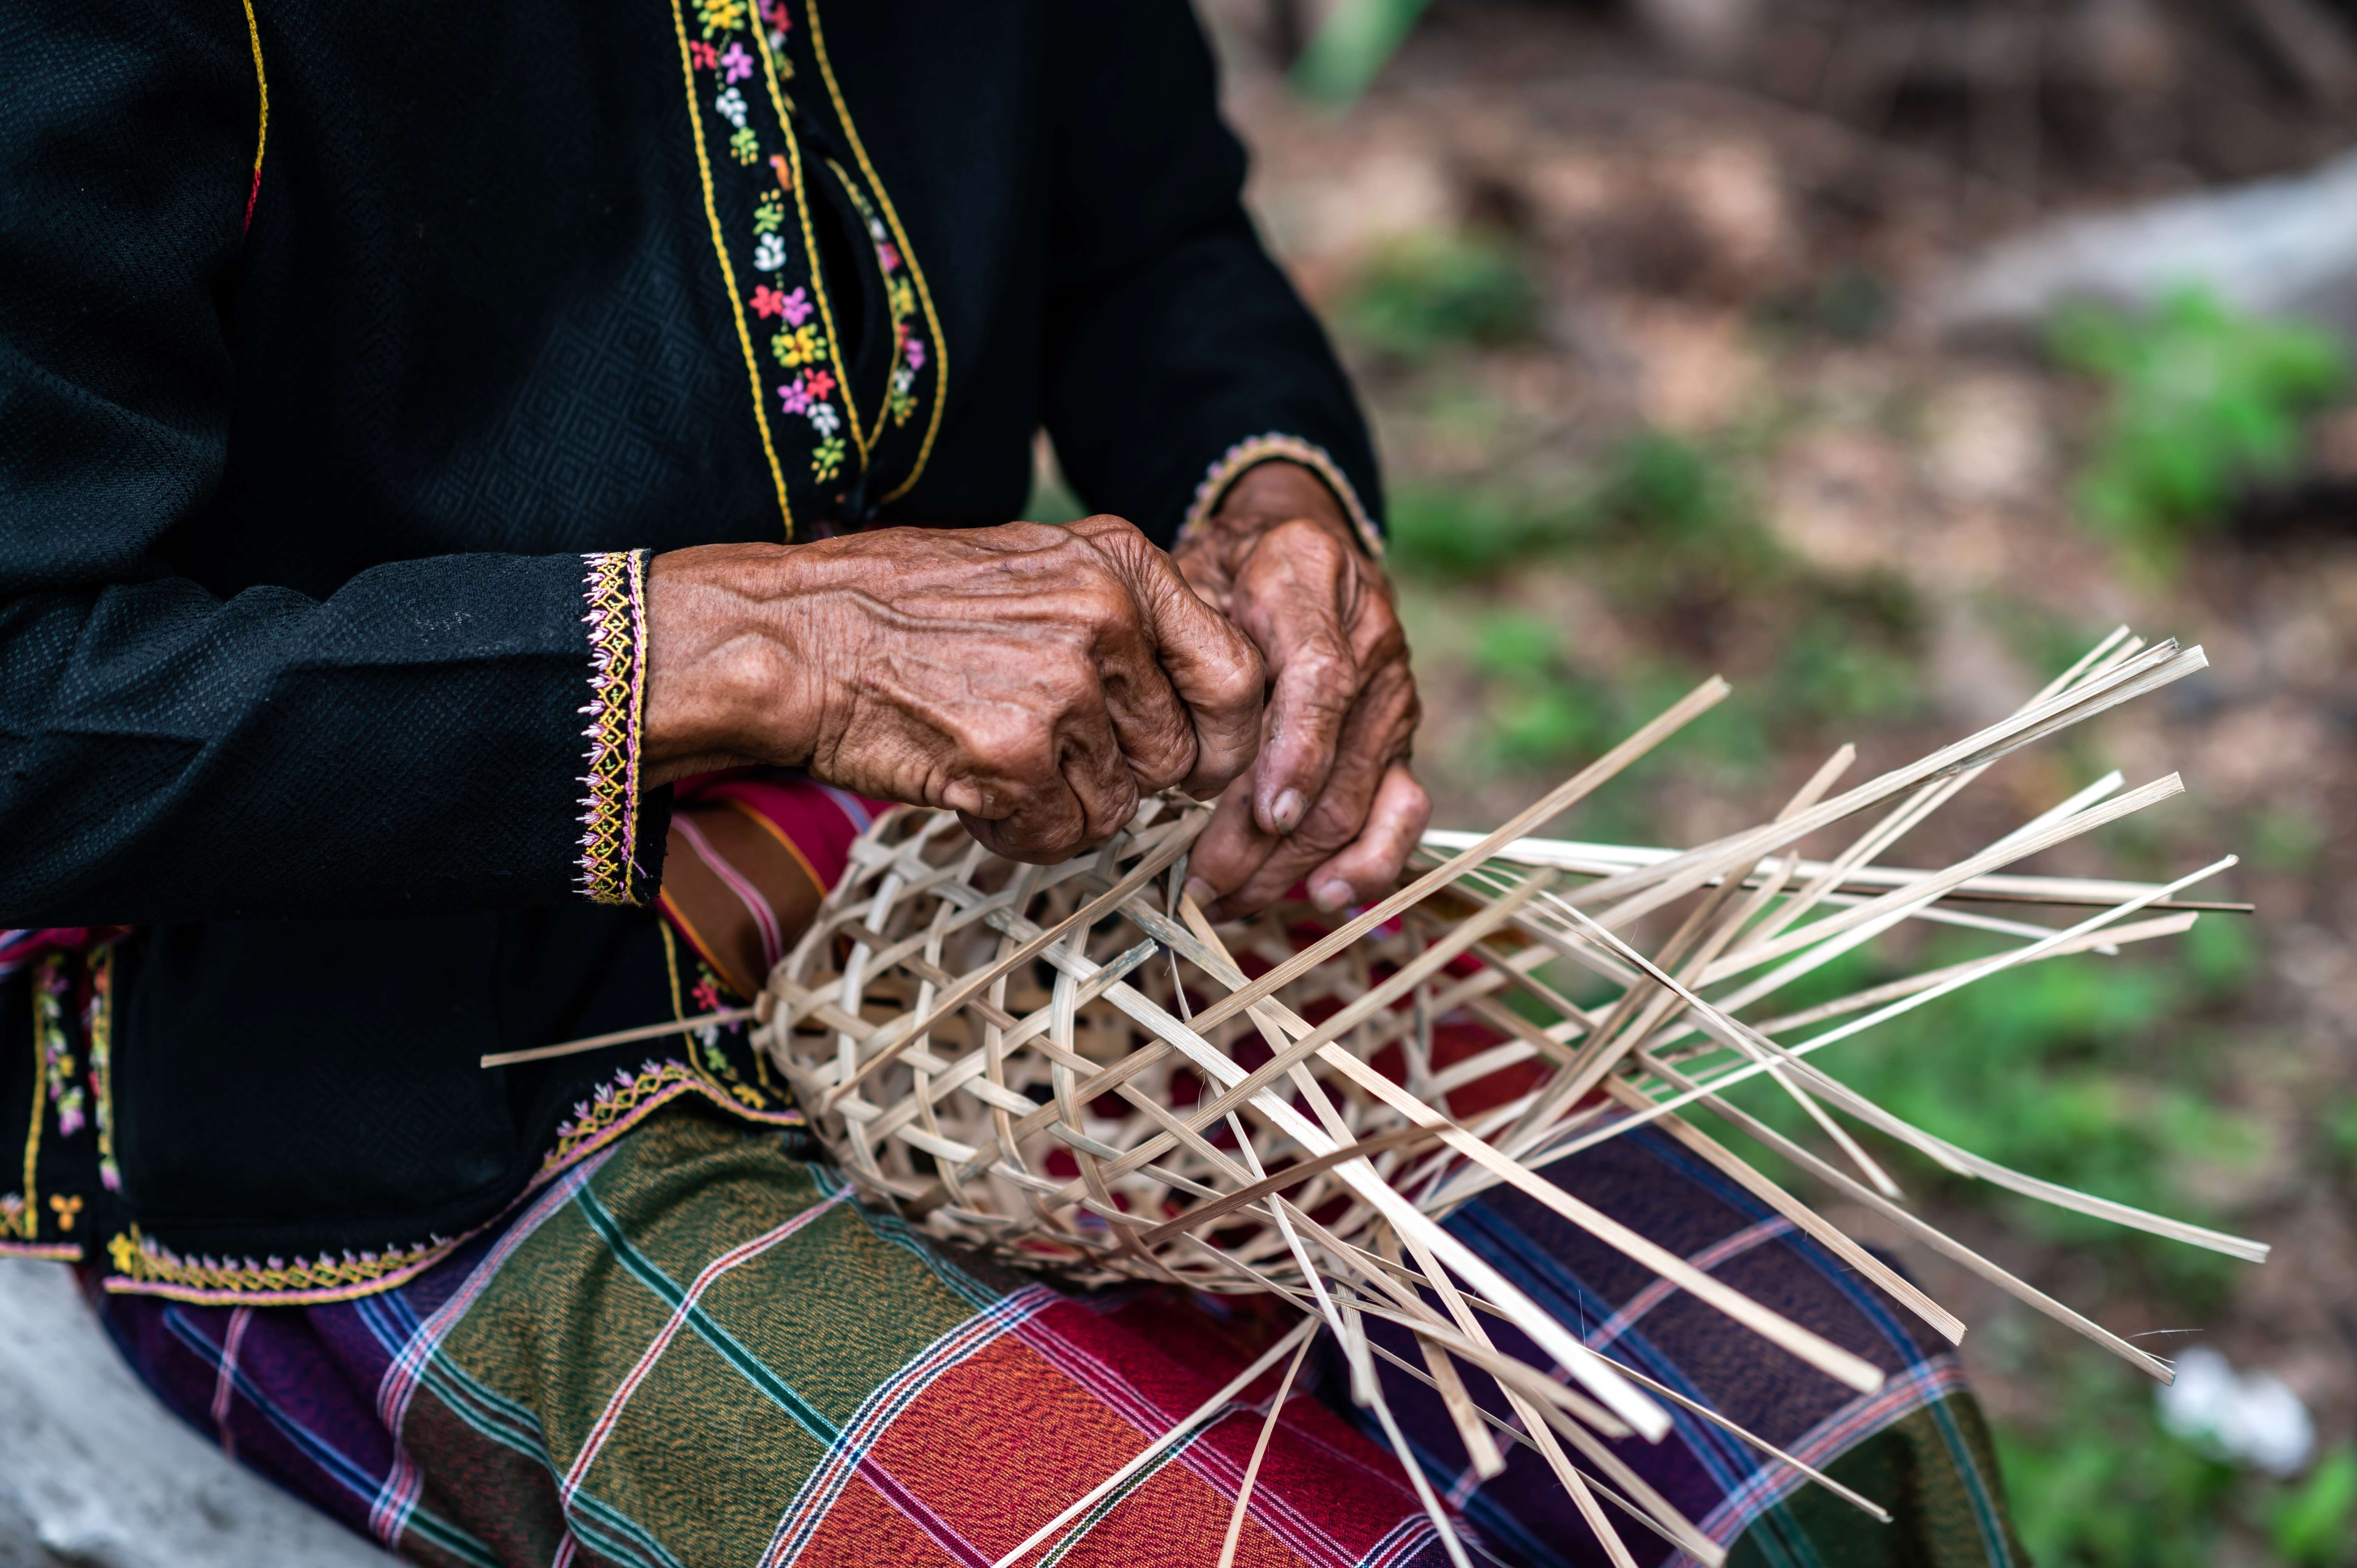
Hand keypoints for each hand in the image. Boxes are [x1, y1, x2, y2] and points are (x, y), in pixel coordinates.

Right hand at [641, 517, 1263, 861]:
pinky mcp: (1015, 757)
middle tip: (1044, 752)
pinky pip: (1059, 838)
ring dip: (1061, 806)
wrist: (787, 637)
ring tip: (989, 757)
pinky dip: (1015, 832)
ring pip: (1117, 807)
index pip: (1237, 675)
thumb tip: (1203, 703)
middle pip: (1177, 756)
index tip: (1190, 763)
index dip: (1220, 738)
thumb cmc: (900, 611)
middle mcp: (1105, 616)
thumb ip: (1121, 622)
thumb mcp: (1034, 573)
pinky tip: (965, 785)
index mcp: (1121, 563)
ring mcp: (1062, 687)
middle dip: (1120, 776)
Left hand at [1173, 461, 1429, 918]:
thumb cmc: (1217, 570)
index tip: (1267, 815)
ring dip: (1295, 862)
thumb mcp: (1186, 573)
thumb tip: (1159, 739)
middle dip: (1270, 837)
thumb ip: (1181, 638)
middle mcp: (1368, 632)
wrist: (1287, 545)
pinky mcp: (1399, 735)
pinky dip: (1370, 861)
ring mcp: (1392, 689)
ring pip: (1360, 796)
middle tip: (1202, 884)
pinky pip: (1402, 808)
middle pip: (1338, 756)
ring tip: (1228, 899)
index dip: (1298, 752)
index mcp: (1310, 575)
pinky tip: (1324, 896)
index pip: (1321, 676)